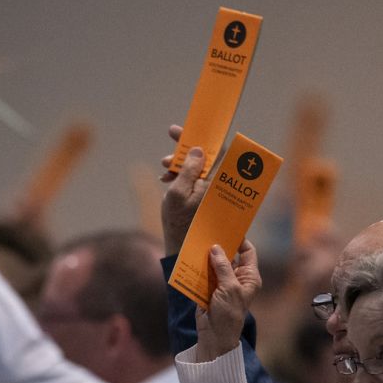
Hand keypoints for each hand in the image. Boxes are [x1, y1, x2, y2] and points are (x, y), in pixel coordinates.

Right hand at [159, 126, 212, 254]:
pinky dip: (182, 178)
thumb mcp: (178, 193)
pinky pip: (196, 181)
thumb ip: (188, 170)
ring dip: (180, 165)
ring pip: (198, 170)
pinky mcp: (206, 201)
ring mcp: (212, 194)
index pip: (215, 151)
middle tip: (168, 151)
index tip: (179, 132)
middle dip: (184, 151)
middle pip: (206, 158)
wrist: (183, 251)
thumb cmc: (179, 224)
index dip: (199, 137)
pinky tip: (168, 180)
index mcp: (215, 182)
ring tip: (164, 171)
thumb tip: (198, 150)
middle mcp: (218, 186)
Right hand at [193, 241, 259, 361]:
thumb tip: (216, 247)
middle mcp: (237, 277)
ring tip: (198, 240)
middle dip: (220, 245)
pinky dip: (198, 266)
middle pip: (229, 255)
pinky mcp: (209, 288)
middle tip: (210, 230)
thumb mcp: (229, 288)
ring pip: (215, 263)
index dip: (240, 239)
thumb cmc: (228, 313)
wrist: (215, 335)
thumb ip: (223, 267)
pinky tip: (191, 256)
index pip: (248, 252)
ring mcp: (222, 283)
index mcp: (249, 277)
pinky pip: (204, 273)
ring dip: (207, 255)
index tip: (230, 228)